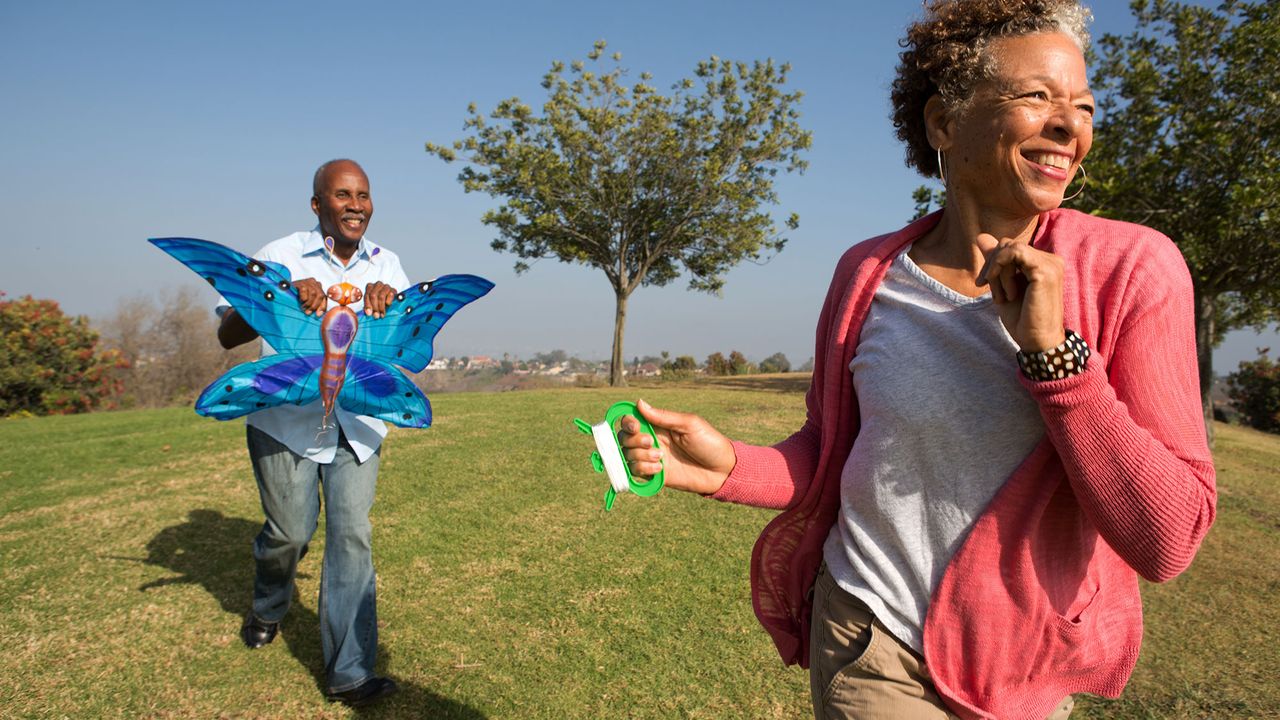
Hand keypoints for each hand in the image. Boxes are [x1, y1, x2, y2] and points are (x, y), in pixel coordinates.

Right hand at [294, 278, 327, 315]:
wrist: (284, 291)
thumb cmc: (297, 298)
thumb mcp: (308, 301)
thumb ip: (315, 305)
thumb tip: (319, 314)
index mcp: (318, 287)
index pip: (324, 297)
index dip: (322, 306)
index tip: (318, 315)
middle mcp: (314, 283)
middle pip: (320, 295)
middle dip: (315, 306)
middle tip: (308, 312)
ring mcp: (307, 281)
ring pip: (313, 293)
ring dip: (308, 303)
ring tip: (303, 307)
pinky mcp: (300, 282)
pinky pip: (304, 290)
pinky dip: (303, 297)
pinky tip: (300, 301)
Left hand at [363, 281, 396, 317]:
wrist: (390, 299)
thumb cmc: (379, 301)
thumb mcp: (372, 304)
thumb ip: (369, 307)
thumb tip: (368, 313)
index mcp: (370, 286)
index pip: (367, 295)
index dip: (367, 305)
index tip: (369, 313)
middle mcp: (377, 284)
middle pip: (373, 295)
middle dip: (374, 307)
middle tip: (376, 316)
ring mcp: (386, 286)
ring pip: (381, 296)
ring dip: (381, 307)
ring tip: (382, 314)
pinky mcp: (393, 289)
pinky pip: (390, 295)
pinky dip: (388, 302)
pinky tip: (387, 306)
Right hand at [617, 399, 735, 495]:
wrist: (721, 471)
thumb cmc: (709, 442)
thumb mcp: (689, 424)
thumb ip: (663, 416)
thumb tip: (639, 402)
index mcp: (659, 424)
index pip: (631, 420)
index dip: (627, 422)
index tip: (635, 426)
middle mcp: (652, 440)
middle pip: (624, 438)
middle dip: (633, 441)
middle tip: (652, 443)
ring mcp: (652, 458)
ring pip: (627, 455)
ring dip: (640, 456)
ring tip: (660, 459)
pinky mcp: (654, 475)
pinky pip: (635, 472)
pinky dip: (643, 469)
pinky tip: (660, 470)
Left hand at [976, 234, 1065, 351]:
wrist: (1036, 341)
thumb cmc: (1022, 318)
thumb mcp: (1001, 285)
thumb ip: (995, 261)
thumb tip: (981, 236)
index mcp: (1042, 263)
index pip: (1009, 247)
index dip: (991, 262)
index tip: (982, 284)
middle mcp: (1051, 259)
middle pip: (1007, 244)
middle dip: (991, 267)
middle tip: (992, 292)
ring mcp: (1051, 263)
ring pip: (1009, 248)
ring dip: (997, 273)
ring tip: (1003, 297)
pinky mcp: (1045, 270)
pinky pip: (1014, 252)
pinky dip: (1002, 270)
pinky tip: (1007, 292)